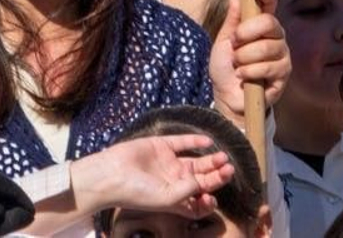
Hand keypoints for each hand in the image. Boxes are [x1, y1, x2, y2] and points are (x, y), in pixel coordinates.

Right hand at [69, 134, 233, 217]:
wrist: (113, 175)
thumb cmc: (138, 194)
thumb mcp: (168, 198)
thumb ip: (189, 190)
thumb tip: (204, 181)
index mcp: (177, 198)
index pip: (200, 200)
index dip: (210, 199)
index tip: (213, 197)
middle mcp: (175, 181)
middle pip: (203, 178)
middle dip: (217, 175)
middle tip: (229, 169)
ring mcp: (169, 162)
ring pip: (196, 161)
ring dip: (210, 159)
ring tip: (223, 157)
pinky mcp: (161, 145)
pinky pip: (182, 142)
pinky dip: (195, 141)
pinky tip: (207, 142)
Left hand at [209, 0, 289, 125]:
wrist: (227, 96)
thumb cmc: (226, 66)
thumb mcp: (224, 40)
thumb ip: (233, 18)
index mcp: (261, 25)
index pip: (270, 3)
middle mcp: (276, 37)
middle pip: (269, 23)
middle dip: (246, 33)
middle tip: (234, 43)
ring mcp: (282, 55)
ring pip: (266, 47)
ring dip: (244, 58)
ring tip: (238, 66)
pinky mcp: (284, 74)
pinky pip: (267, 67)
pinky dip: (249, 72)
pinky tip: (244, 77)